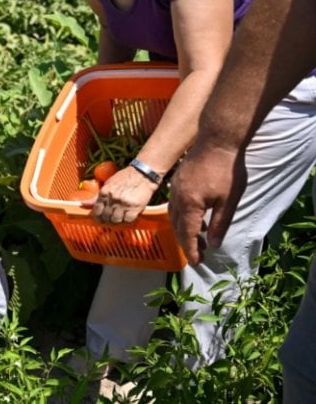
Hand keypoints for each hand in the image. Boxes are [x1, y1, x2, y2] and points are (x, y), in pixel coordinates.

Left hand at [90, 166, 156, 224]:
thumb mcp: (107, 184)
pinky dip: (127, 221)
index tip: (100, 219)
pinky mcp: (135, 207)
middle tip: (110, 220)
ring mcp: (124, 203)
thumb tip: (82, 203)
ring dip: (117, 221)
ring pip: (116, 220)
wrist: (142, 174)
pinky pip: (128, 220)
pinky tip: (127, 217)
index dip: (97, 218)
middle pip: (106, 217)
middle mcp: (113, 198)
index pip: (96, 211)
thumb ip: (96, 196)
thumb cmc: (124, 178)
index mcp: (104, 192)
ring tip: (119, 219)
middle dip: (107, 221)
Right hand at [169, 146, 245, 265]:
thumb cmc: (227, 170)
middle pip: (178, 227)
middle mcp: (178, 198)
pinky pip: (175, 205)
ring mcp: (175, 188)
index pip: (188, 234)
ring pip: (174, 216)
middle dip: (187, 243)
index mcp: (190, 204)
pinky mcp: (178, 181)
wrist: (217, 140)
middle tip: (198, 255)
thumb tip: (215, 244)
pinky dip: (182, 217)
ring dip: (184, 230)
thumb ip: (221, 224)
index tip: (197, 263)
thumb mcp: (229, 200)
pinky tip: (194, 218)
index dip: (192, 250)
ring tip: (198, 239)